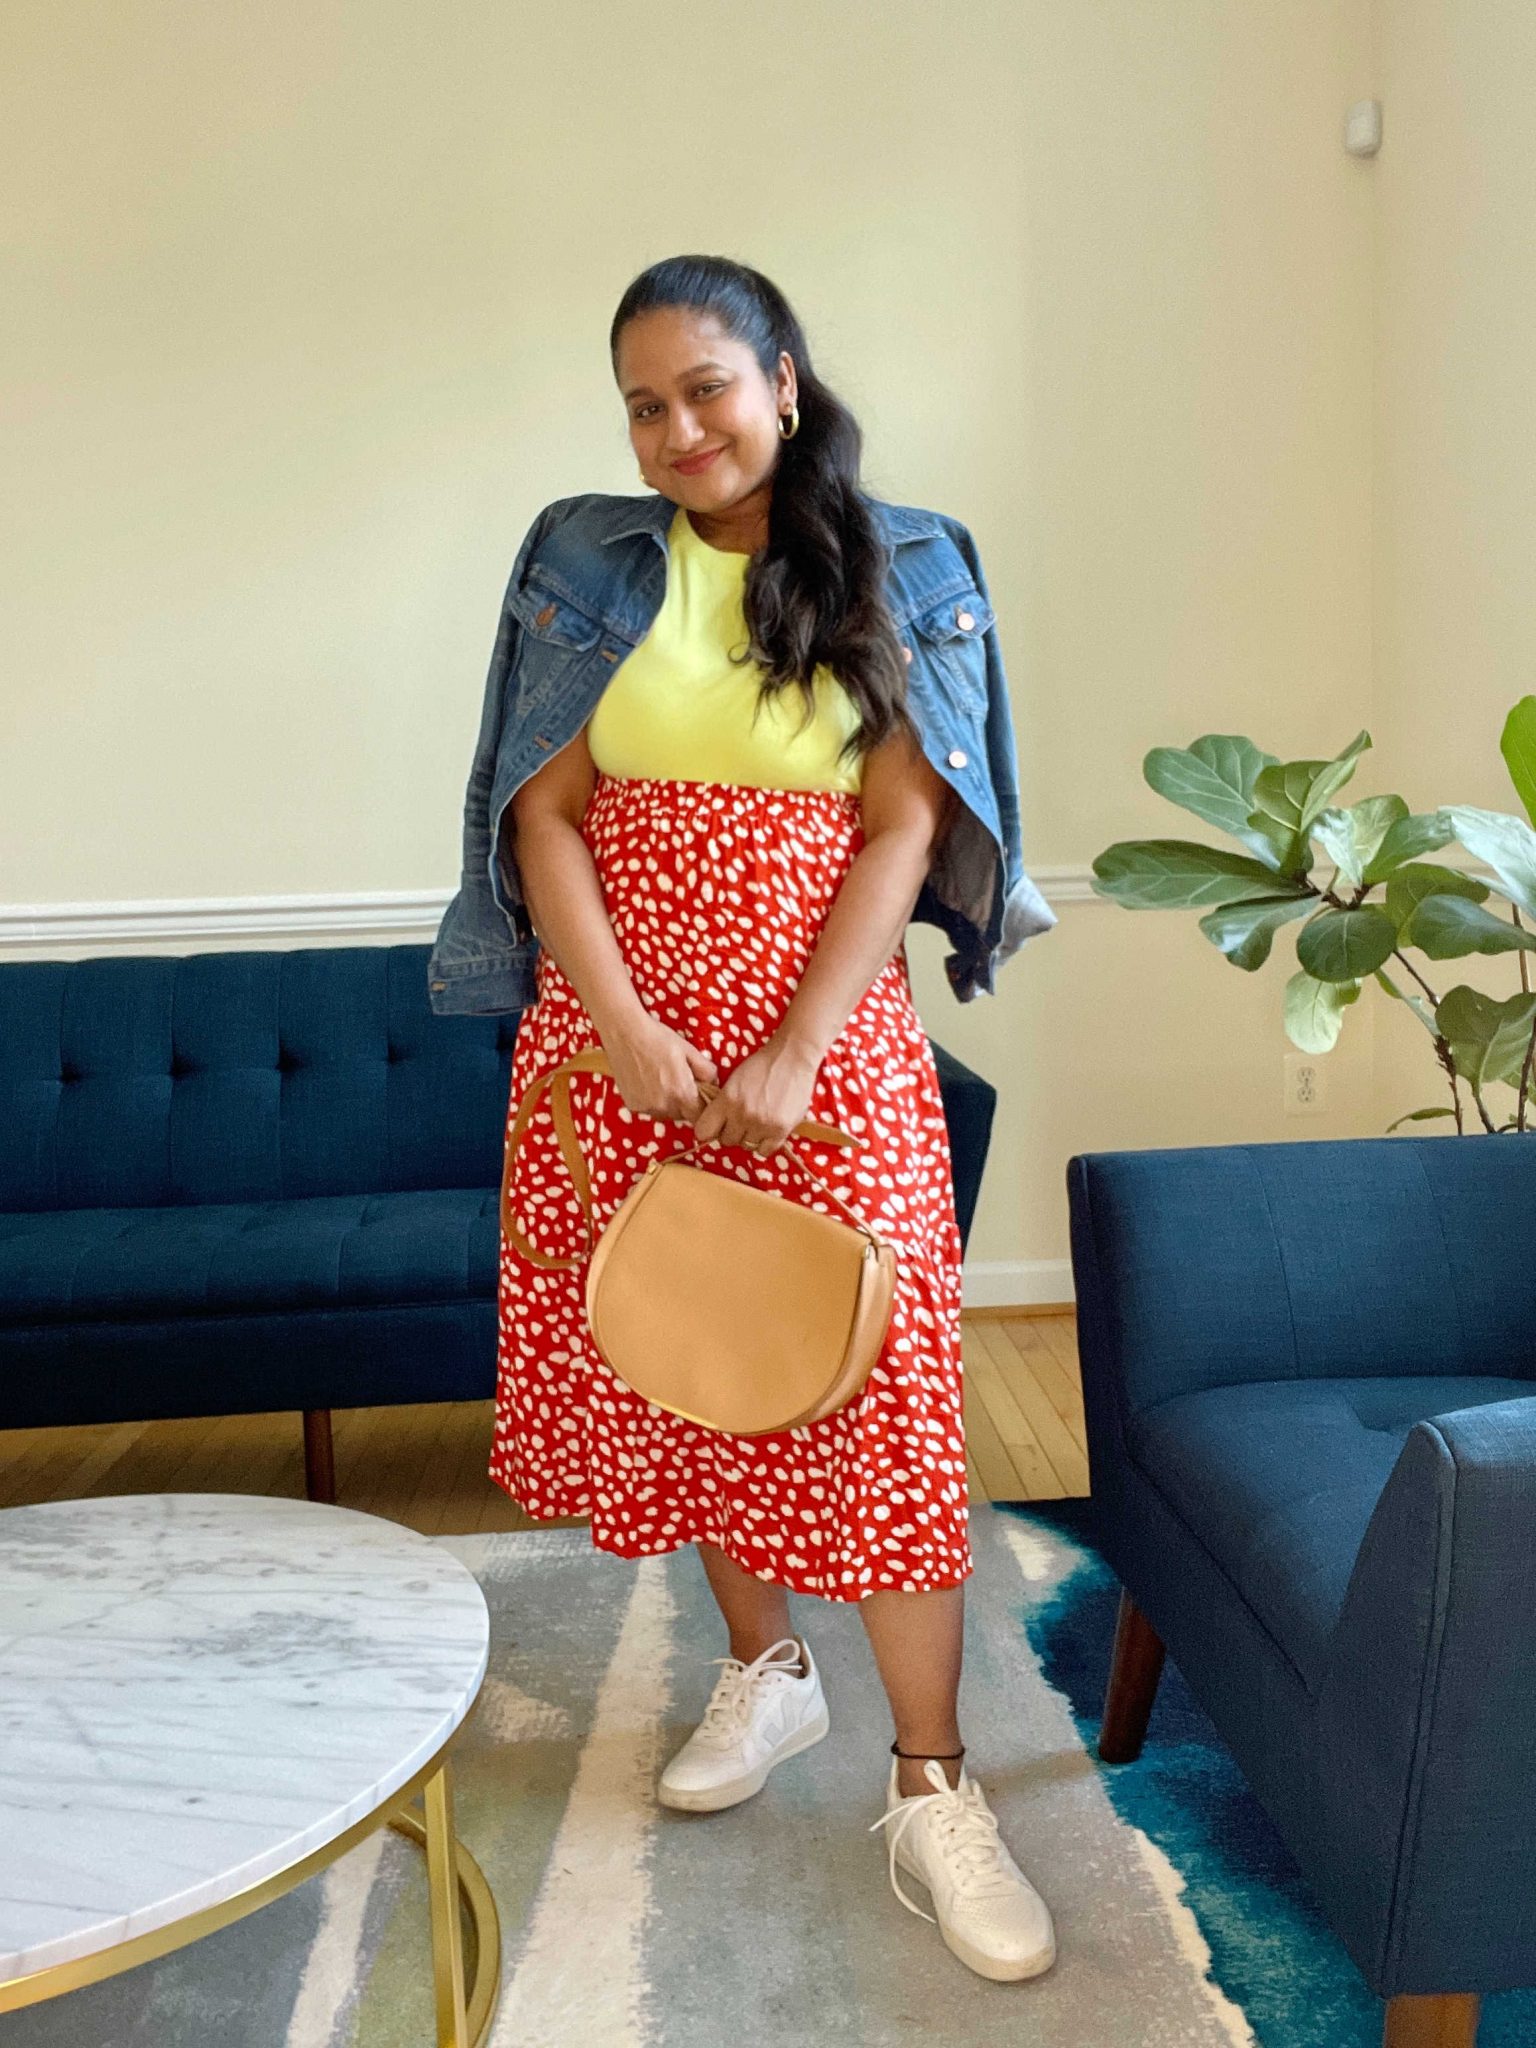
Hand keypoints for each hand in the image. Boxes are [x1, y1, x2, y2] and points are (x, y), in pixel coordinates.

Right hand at [604, 1013, 717, 1122]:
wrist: (624, 1033)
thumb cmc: (659, 1038)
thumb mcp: (689, 1051)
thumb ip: (707, 1071)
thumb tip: (713, 1084)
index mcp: (681, 1093)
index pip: (699, 1116)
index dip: (702, 1106)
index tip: (700, 1094)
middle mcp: (663, 1106)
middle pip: (683, 1116)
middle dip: (686, 1103)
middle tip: (681, 1081)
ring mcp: (645, 1107)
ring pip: (666, 1113)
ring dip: (669, 1103)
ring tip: (663, 1080)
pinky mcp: (632, 1105)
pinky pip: (650, 1109)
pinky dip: (653, 1101)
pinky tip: (649, 1081)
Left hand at [691, 1032, 822, 1154]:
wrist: (792, 1057)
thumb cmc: (762, 1065)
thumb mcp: (734, 1080)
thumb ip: (723, 1103)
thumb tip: (714, 1124)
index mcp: (726, 1100)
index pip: (703, 1131)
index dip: (709, 1130)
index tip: (716, 1126)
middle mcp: (741, 1114)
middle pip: (726, 1140)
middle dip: (732, 1132)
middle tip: (742, 1121)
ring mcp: (761, 1124)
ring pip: (746, 1146)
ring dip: (750, 1137)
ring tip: (758, 1123)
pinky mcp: (780, 1130)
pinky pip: (764, 1150)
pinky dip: (765, 1143)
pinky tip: (769, 1130)